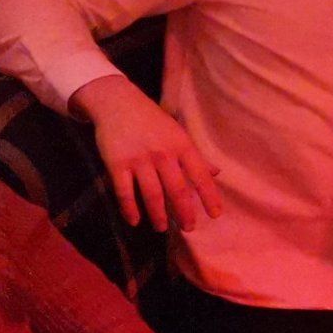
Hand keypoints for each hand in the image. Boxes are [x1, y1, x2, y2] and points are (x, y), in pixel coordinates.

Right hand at [69, 75, 222, 232]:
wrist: (118, 103)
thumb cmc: (153, 121)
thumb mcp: (179, 134)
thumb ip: (195, 156)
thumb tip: (216, 173)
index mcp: (182, 146)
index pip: (200, 175)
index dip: (209, 196)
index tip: (215, 214)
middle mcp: (163, 154)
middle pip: (177, 189)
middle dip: (184, 212)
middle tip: (189, 228)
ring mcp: (139, 160)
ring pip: (152, 194)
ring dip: (158, 214)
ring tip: (162, 228)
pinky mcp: (117, 164)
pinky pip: (124, 192)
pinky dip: (130, 208)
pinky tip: (135, 221)